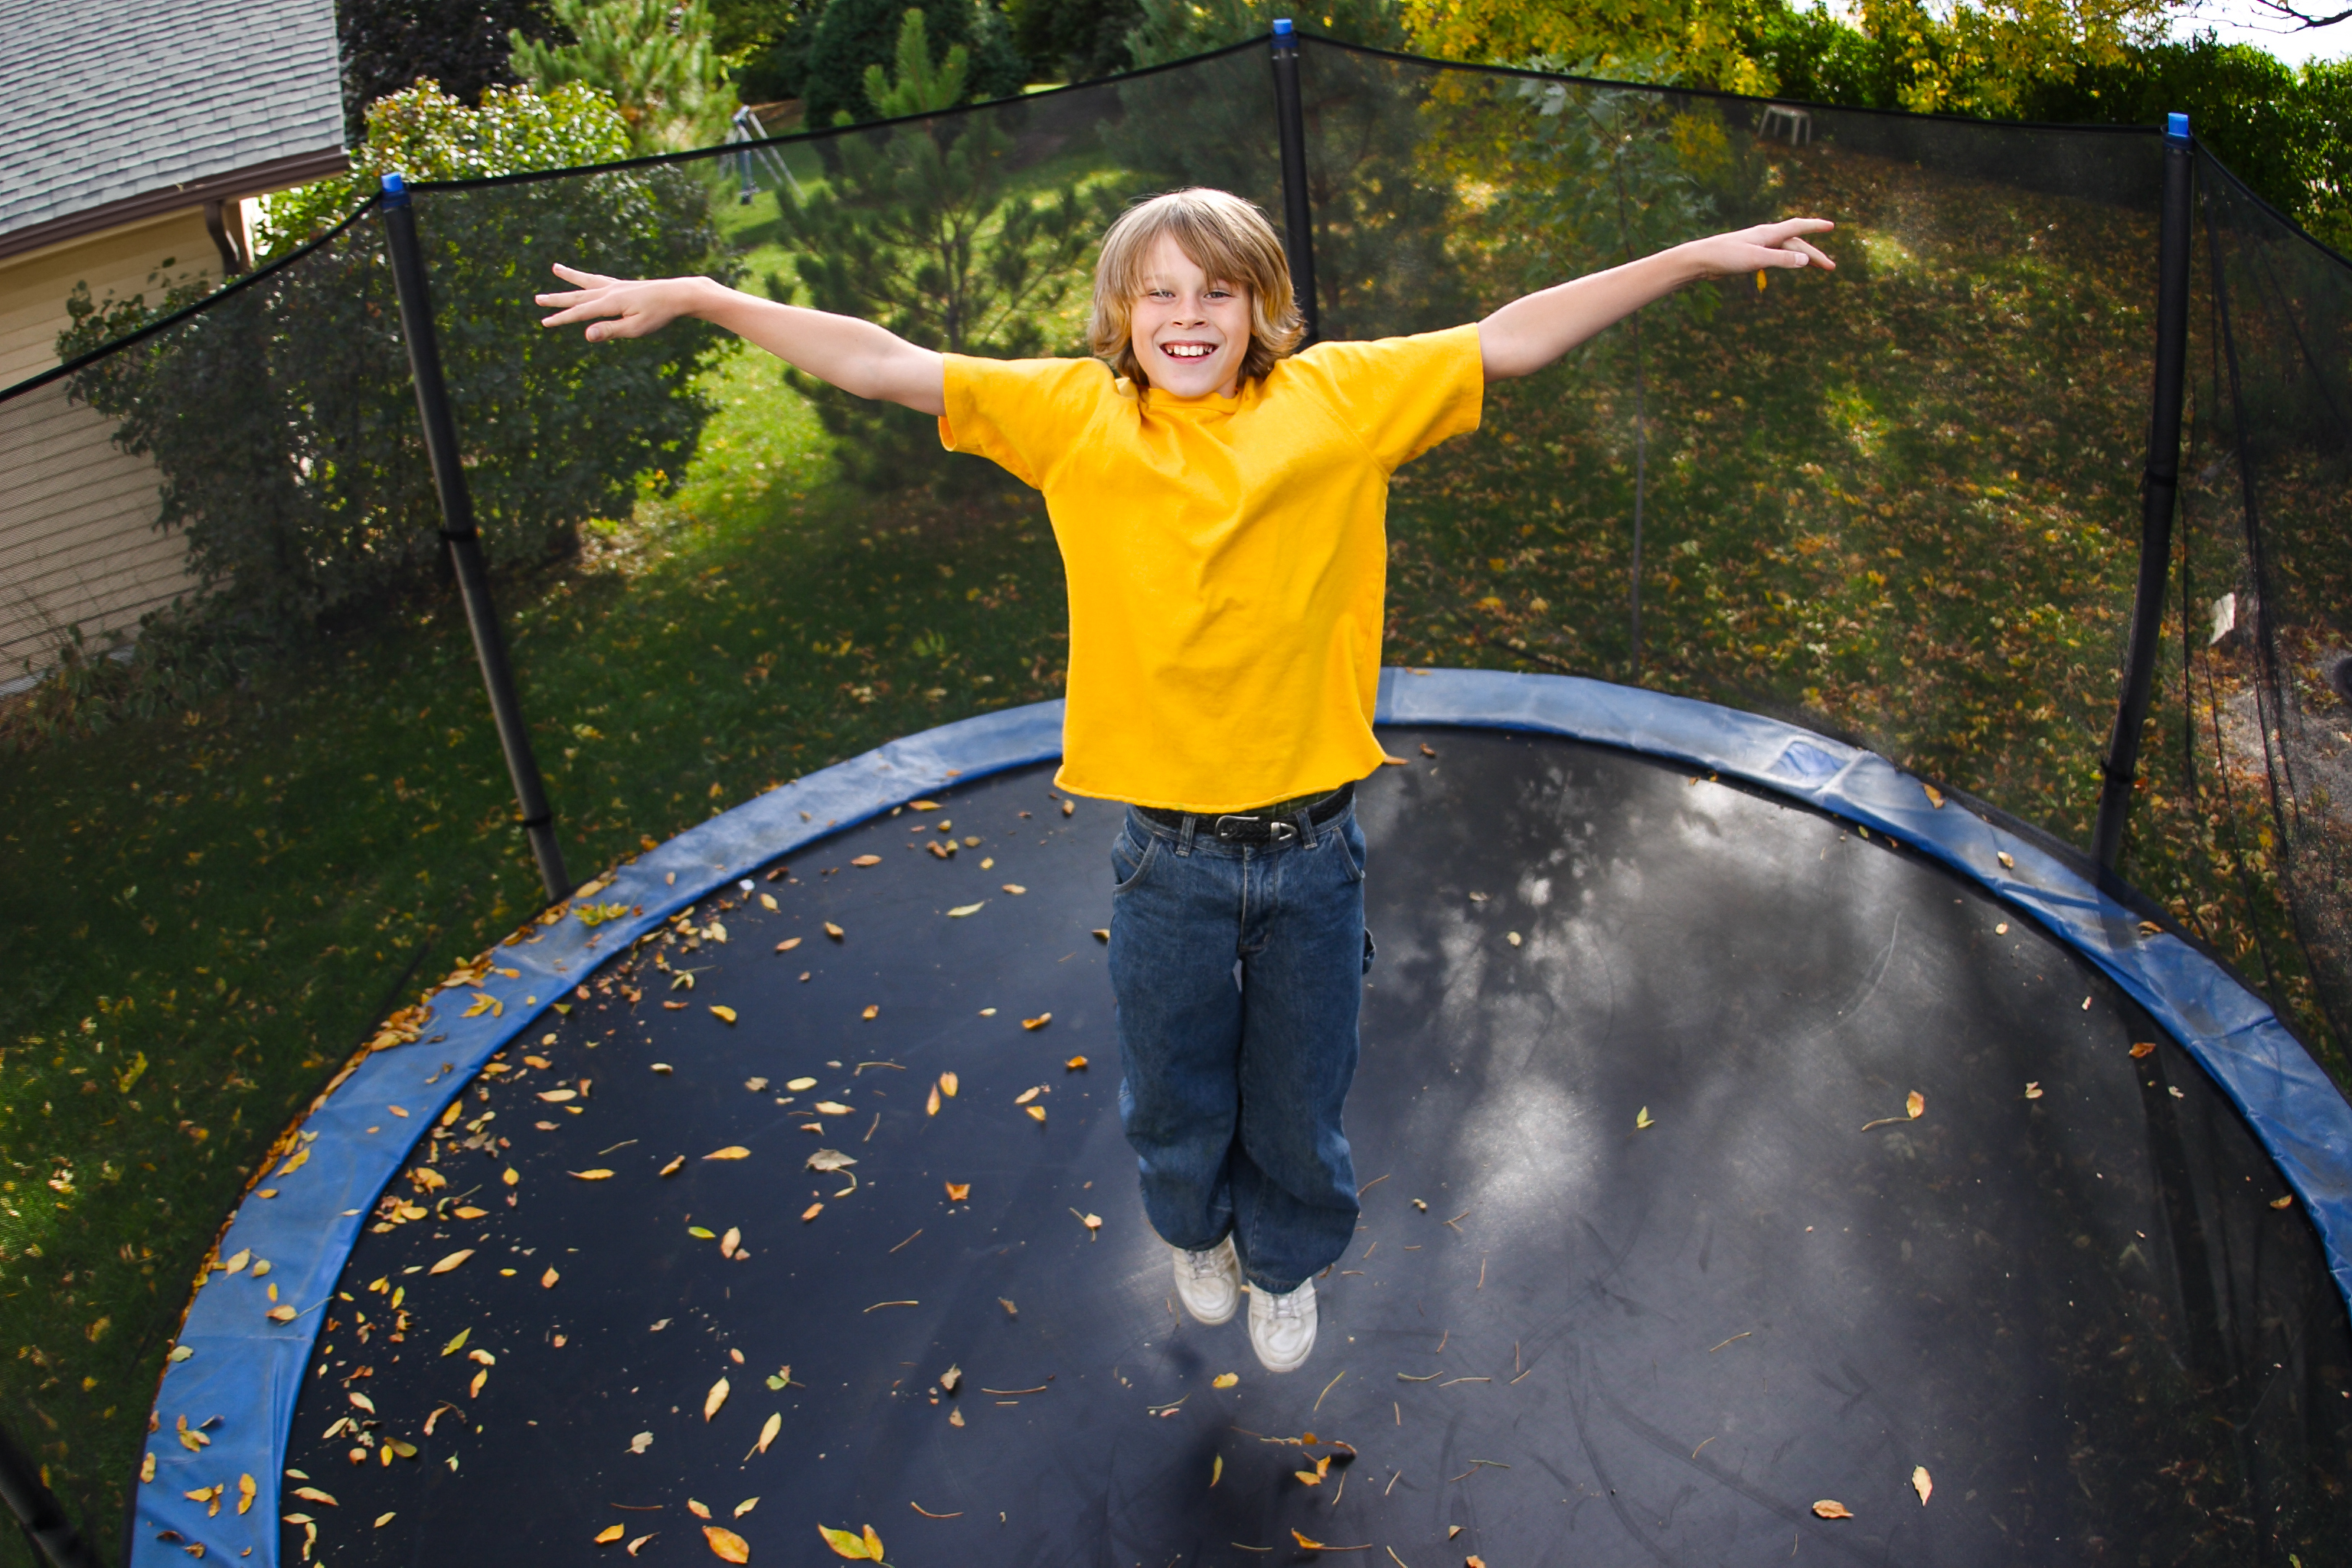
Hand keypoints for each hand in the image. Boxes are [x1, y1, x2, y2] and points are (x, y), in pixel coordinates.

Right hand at [534, 263, 703, 340]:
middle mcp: (609, 290)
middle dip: (557, 299)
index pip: (579, 312)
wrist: (679, 294)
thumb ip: (610, 331)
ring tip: (556, 268)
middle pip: (578, 295)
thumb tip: (586, 335)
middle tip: (537, 299)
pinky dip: (588, 278)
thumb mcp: (635, 328)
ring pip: (587, 282)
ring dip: (570, 277)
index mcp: (609, 302)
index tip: (544, 322)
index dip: (561, 318)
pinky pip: (600, 280)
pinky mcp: (624, 285)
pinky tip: (586, 279)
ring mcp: (617, 286)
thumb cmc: (659, 314)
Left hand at [1678, 218, 1836, 279]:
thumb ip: (1781, 259)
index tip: (1832, 226)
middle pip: (1796, 243)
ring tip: (1818, 267)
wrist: (1700, 260)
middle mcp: (1765, 236)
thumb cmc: (1725, 257)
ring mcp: (1758, 245)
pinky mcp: (1750, 255)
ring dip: (1803, 257)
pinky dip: (1788, 259)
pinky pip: (1776, 256)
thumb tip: (1805, 259)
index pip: (1798, 227)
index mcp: (1768, 233)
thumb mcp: (1756, 259)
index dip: (1815, 226)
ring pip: (1787, 250)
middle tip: (1831, 267)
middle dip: (1815, 254)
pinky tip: (1791, 264)